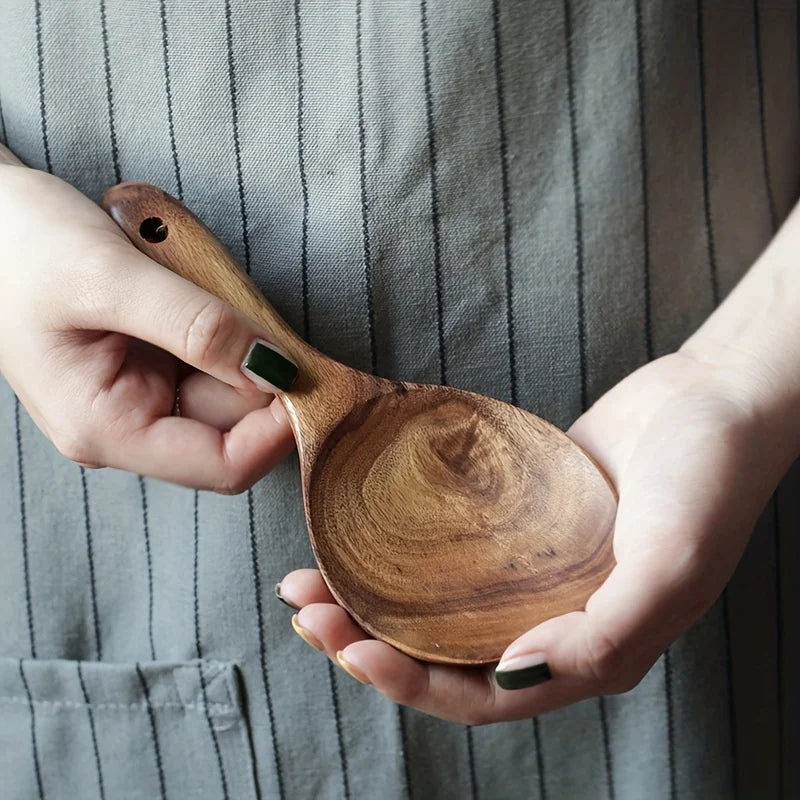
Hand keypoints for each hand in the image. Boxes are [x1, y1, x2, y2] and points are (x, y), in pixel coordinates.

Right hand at [0, 163, 296, 490]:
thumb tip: (276, 369)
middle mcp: (130, 424)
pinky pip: (216, 360)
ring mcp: (143, 396)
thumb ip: (196, 327)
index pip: (223, 466)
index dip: (278, 430)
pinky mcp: (154, 366)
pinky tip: (198, 288)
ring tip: (202, 283)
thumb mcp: (109, 279)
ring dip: (243, 342)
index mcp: (108, 428)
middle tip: (257, 310)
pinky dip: (228, 329)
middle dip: (261, 373)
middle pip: (236, 426)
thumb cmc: (22, 248)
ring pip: (231, 389)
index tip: (308, 376)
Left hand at [278, 347, 793, 722]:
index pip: (482, 694)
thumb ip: (604, 636)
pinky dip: (407, 549)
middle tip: (306, 613)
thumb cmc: (709, 480)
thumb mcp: (672, 565)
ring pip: (440, 602)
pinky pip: (455, 547)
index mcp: (589, 649)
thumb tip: (512, 672)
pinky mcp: (523, 521)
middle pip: (446, 652)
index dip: (412, 683)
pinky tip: (366, 534)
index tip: (350, 650)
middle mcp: (554, 617)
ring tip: (311, 578)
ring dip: (375, 596)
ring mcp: (535, 568)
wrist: (713, 399)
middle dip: (371, 642)